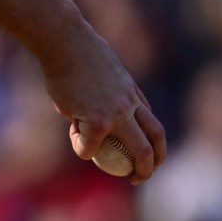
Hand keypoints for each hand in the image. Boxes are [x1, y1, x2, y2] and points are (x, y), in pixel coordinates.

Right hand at [43, 28, 167, 182]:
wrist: (64, 42)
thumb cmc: (73, 51)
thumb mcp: (96, 72)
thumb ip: (99, 92)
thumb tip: (88, 106)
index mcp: (131, 92)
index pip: (149, 121)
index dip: (151, 141)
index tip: (142, 153)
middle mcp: (130, 104)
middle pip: (157, 137)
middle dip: (156, 160)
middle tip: (145, 174)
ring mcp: (117, 113)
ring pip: (140, 149)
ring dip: (140, 169)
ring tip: (132, 178)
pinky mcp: (98, 121)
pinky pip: (90, 148)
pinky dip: (81, 148)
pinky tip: (73, 136)